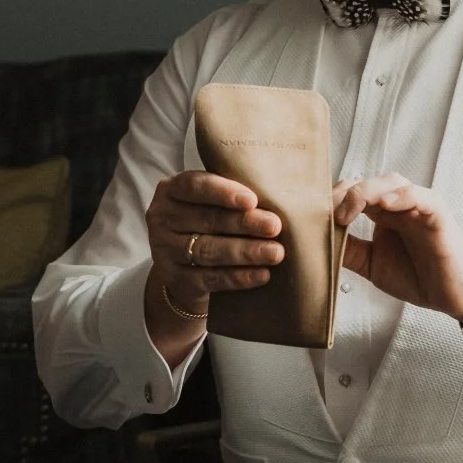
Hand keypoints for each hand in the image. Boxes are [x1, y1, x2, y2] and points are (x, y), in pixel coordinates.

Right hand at [143, 168, 281, 358]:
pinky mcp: (176, 280)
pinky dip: (238, 277)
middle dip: (244, 224)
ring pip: (209, 251)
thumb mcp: (211, 202)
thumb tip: (298, 182)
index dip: (223, 192)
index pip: (195, 185)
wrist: (182, 268)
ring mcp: (166, 251)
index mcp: (172, 190)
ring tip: (276, 253)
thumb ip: (239, 191)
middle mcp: (163, 218)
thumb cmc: (207, 223)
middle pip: (207, 220)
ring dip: (245, 252)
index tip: (252, 198)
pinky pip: (211, 279)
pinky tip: (261, 275)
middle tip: (276, 226)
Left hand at [332, 184, 462, 340]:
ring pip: (390, 182)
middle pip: (366, 182)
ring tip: (347, 210)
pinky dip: (403, 195)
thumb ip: (350, 251)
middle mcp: (399, 203)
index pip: (352, 193)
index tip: (309, 215)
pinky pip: (420, 196)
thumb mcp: (374, 266)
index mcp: (383, 212)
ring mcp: (419, 205)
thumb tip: (317, 242)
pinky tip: (387, 204)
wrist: (457, 295)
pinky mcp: (438, 213)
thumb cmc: (419, 276)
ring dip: (365, 191)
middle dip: (342, 193)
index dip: (331, 200)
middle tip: (322, 211)